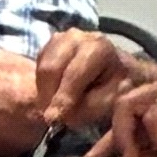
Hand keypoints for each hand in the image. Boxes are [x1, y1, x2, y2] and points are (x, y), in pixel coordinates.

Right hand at [33, 29, 148, 127]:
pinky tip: (57, 93)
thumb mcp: (110, 101)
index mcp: (99, 47)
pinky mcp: (50, 44)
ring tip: (56, 107)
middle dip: (49, 96)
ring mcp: (62, 37)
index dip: (62, 98)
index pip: (73, 75)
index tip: (53, 119)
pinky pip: (39, 67)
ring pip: (42, 69)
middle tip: (52, 118)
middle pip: (52, 69)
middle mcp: (78, 37)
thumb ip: (85, 107)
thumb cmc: (116, 89)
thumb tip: (54, 115)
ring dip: (45, 92)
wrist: (117, 73)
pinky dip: (44, 84)